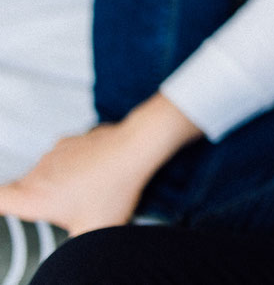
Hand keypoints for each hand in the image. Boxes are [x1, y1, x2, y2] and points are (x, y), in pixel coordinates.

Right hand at [0, 93, 201, 235]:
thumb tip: (76, 257)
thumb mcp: (94, 229)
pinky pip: (62, 159)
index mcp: (34, 197)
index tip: (11, 213)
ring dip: (59, 184)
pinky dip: (73, 166)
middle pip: (23, 191)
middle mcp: (38, 173)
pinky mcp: (68, 141)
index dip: (2, 207)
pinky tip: (94, 173)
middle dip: (40, 203)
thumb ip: (77, 247)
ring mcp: (52, 154)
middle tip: (63, 210)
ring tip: (86, 192)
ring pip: (45, 174)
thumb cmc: (114, 186)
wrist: (134, 148)